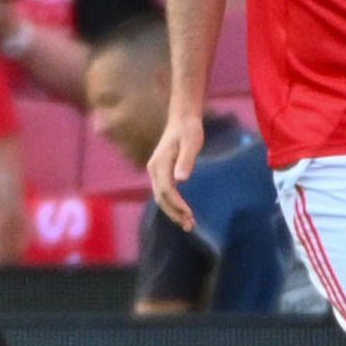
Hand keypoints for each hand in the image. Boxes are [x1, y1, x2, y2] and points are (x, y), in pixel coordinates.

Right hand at [144, 109, 206, 229]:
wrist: (182, 119)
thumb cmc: (189, 130)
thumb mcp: (191, 143)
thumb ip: (186, 161)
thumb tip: (181, 180)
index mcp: (159, 164)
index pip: (166, 190)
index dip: (177, 205)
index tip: (190, 215)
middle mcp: (154, 169)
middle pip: (161, 197)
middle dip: (174, 213)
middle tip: (190, 226)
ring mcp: (156, 171)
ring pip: (161, 197)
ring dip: (173, 211)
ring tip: (188, 224)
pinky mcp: (161, 172)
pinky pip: (163, 192)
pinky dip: (172, 204)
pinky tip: (183, 211)